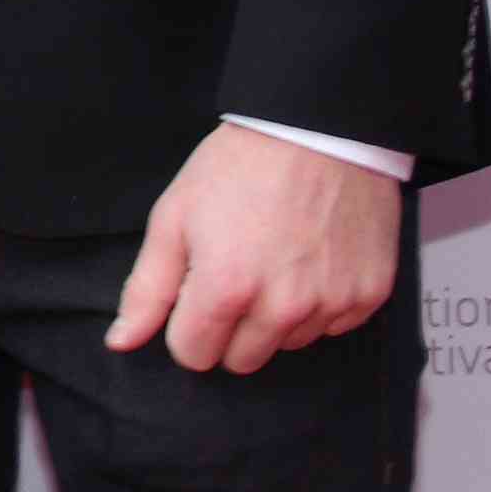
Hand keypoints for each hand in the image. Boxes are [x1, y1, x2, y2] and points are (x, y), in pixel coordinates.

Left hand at [107, 122, 403, 374]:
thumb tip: (121, 342)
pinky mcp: (368, 297)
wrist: (316, 132)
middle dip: (228, 328)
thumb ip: (147, 288)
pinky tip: (309, 261)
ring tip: (274, 260)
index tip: (193, 292)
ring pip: (287, 345)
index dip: (185, 326)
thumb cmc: (237, 169)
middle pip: (241, 360)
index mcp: (226, 288)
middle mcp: (283, 308)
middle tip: (233, 275)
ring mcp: (331, 304)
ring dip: (274, 318)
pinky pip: (331, 327)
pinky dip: (317, 305)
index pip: (194, 355)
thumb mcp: (173, 217)